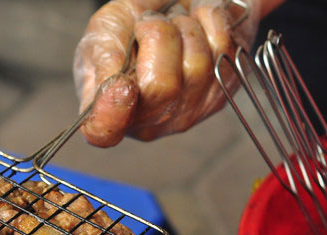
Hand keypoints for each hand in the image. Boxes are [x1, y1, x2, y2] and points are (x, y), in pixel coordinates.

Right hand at [73, 0, 262, 146]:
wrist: (168, 8)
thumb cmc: (130, 25)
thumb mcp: (103, 33)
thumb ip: (105, 61)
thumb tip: (114, 88)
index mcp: (108, 111)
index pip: (105, 131)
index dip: (112, 112)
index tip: (120, 84)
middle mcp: (147, 123)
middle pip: (161, 87)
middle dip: (158, 36)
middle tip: (150, 22)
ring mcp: (186, 114)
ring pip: (197, 66)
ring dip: (186, 28)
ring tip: (174, 23)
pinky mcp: (220, 96)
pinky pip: (223, 52)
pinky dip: (211, 24)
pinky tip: (196, 25)